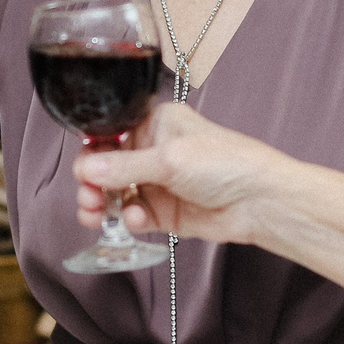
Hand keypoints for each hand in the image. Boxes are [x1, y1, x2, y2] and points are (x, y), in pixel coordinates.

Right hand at [74, 101, 293, 245]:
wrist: (260, 202)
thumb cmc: (229, 164)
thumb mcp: (170, 158)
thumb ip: (123, 165)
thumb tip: (85, 169)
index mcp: (155, 123)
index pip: (110, 135)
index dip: (91, 152)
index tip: (82, 170)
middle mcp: (153, 151)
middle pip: (106, 168)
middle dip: (92, 184)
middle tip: (88, 197)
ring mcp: (158, 183)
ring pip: (115, 195)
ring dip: (102, 205)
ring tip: (95, 214)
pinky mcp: (164, 212)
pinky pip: (133, 216)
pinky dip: (127, 219)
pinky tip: (134, 218)